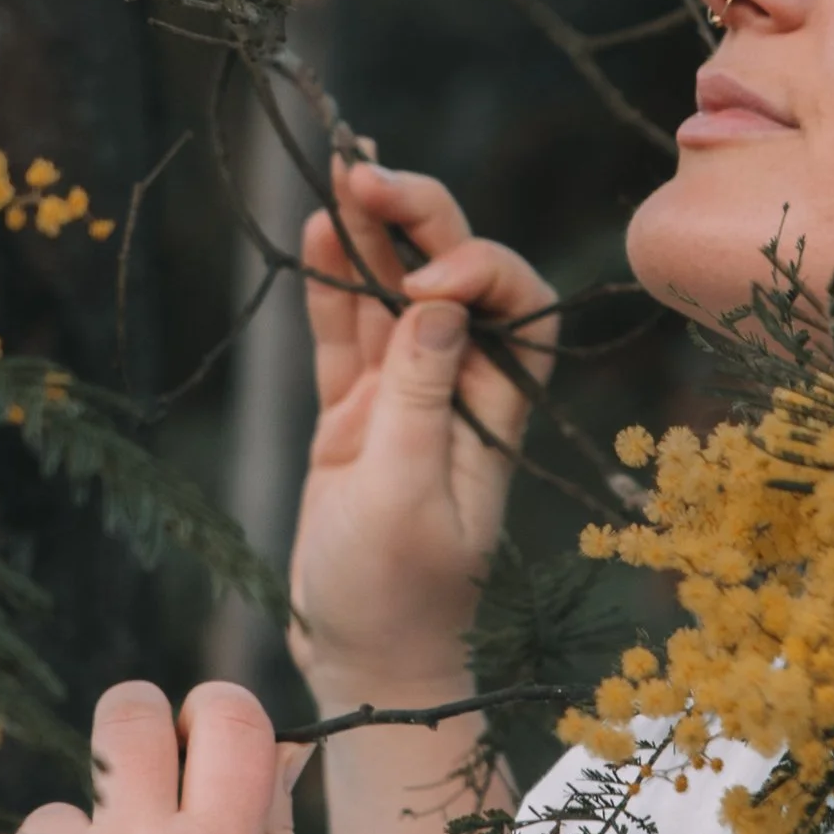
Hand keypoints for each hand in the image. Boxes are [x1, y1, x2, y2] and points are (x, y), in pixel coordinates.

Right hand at [292, 160, 558, 704]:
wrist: (364, 661)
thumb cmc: (396, 596)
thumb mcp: (406, 499)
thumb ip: (420, 400)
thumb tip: (439, 304)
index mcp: (498, 412)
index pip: (516, 308)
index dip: (479, 273)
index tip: (428, 287)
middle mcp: (460, 391)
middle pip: (456, 279)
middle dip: (421, 220)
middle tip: (368, 173)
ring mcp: (403, 398)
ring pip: (393, 294)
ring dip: (372, 236)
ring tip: (338, 177)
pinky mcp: (352, 415)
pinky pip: (344, 332)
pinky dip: (332, 284)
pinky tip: (317, 230)